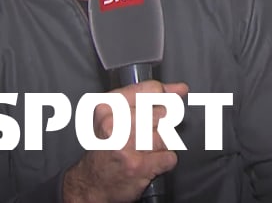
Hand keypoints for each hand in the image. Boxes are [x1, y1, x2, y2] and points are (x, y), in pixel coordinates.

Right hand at [63, 80, 189, 202]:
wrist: (91, 183)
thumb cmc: (107, 146)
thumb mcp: (118, 114)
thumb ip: (150, 98)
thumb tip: (180, 89)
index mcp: (108, 106)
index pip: (152, 91)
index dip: (165, 97)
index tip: (168, 102)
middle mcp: (114, 124)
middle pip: (163, 113)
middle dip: (161, 125)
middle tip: (145, 134)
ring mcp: (126, 146)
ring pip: (167, 136)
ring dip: (160, 146)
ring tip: (142, 150)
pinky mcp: (138, 166)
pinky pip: (170, 157)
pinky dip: (163, 162)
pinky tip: (147, 163)